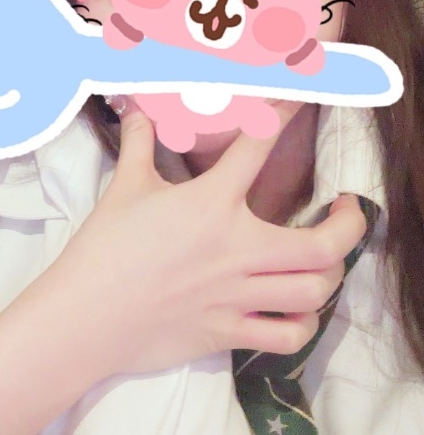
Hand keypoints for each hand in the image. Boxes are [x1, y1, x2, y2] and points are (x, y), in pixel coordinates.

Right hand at [58, 102, 365, 377]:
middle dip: (350, 224)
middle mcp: (236, 249)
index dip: (285, 112)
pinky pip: (287, 337)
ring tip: (324, 260)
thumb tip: (137, 108)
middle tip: (348, 209)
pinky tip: (297, 310)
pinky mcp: (228, 332)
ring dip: (329, 275)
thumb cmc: (104, 247)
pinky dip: (302, 325)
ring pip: (314, 292)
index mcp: (211, 204)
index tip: (304, 97)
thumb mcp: (125, 187)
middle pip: (322, 244)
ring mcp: (236, 296)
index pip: (259, 146)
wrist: (85, 315)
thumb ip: (140, 142)